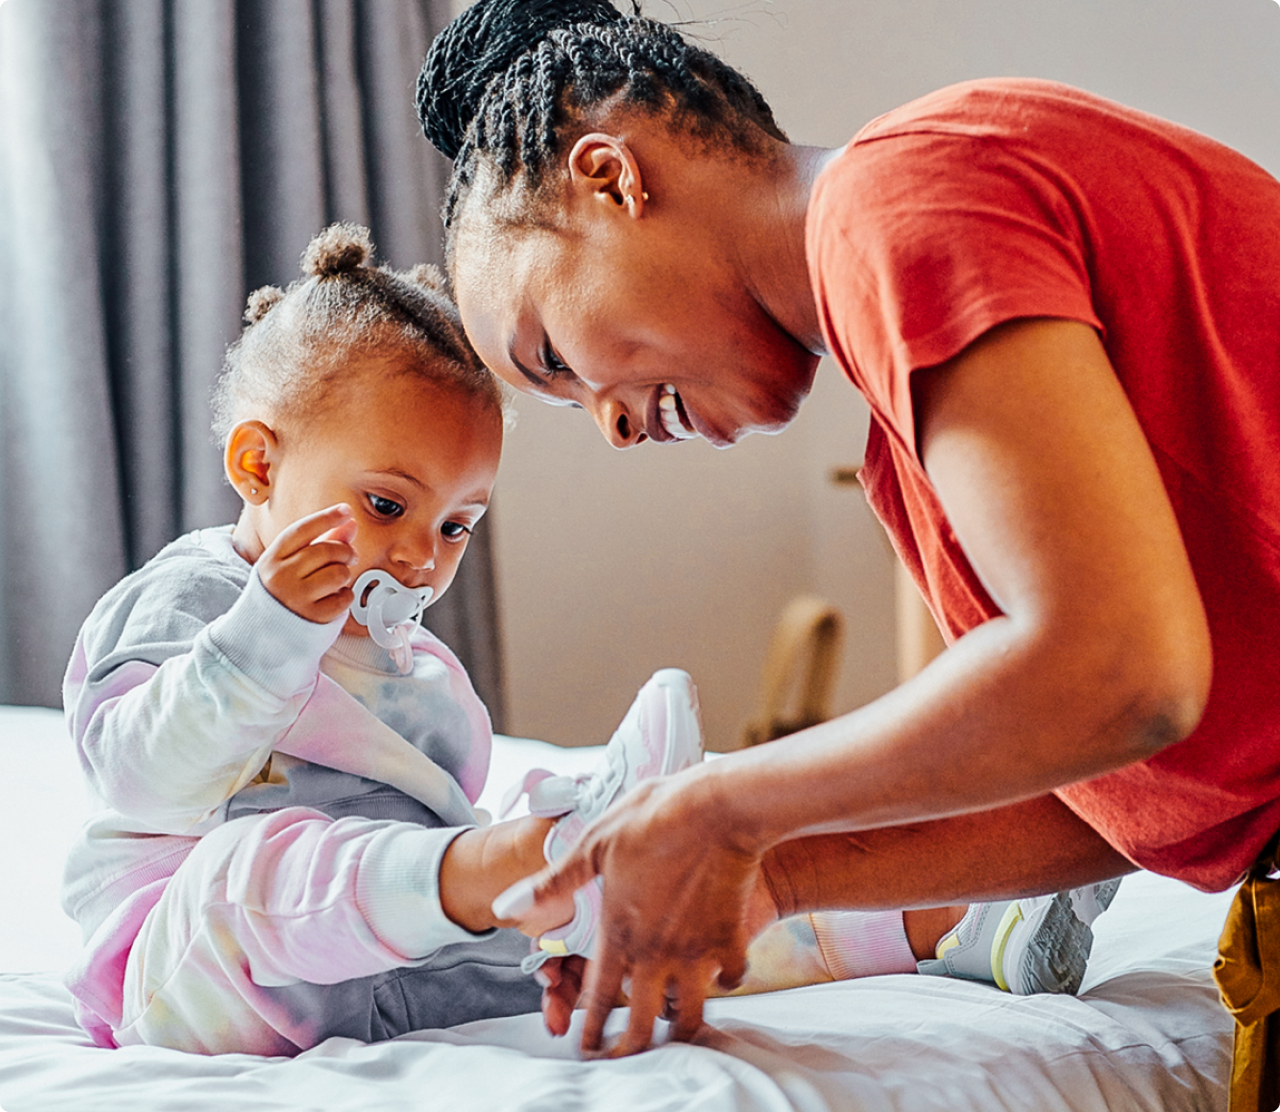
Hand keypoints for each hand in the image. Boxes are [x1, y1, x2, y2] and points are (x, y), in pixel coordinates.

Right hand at [256, 504, 357, 623]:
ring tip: (336, 580)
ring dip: (344, 575)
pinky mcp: (312, 617)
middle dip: (345, 551)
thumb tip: (350, 524)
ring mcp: (296, 598)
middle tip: (349, 556)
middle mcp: (281, 577)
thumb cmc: (283, 592)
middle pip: (326, 551)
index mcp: (272, 558)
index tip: (346, 511)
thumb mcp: (292, 564)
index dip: (326, 517)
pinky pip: (344, 598)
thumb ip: (321, 541)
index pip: (302, 530)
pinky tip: (334, 598)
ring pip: (339, 573)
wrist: (264, 632)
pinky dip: (345, 596)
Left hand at [510, 767, 766, 1055]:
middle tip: (626, 1058)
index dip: (591, 1033)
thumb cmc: (650, 818)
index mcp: (618, 932)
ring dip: (680, 1027)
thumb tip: (503, 906)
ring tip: (674, 1031)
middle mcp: (655, 952)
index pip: (598, 1000)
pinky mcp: (730, 937)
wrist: (716, 807)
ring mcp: (696, 950)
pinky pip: (730, 978)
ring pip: (689, 1015)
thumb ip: (552, 884)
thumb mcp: (592, 844)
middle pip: (642, 1025)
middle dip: (631, 1050)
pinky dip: (723, 984)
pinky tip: (718, 977)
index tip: (588, 1051)